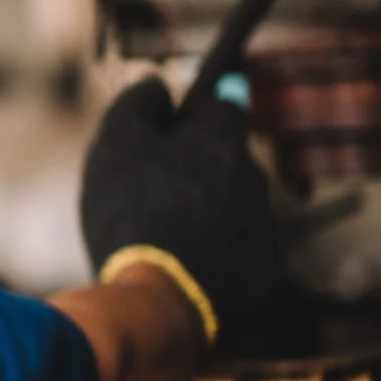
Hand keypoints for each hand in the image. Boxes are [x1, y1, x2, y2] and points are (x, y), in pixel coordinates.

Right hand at [79, 76, 280, 342]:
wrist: (159, 295)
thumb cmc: (133, 210)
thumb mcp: (116, 144)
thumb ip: (137, 104)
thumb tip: (157, 85)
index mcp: (222, 139)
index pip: (225, 105)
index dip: (203, 107)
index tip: (184, 113)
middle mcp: (254, 176)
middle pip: (229, 158)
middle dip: (201, 163)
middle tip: (157, 183)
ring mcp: (264, 225)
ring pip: (235, 203)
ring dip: (208, 207)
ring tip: (163, 231)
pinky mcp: (264, 270)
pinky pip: (239, 247)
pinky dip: (216, 248)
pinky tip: (181, 262)